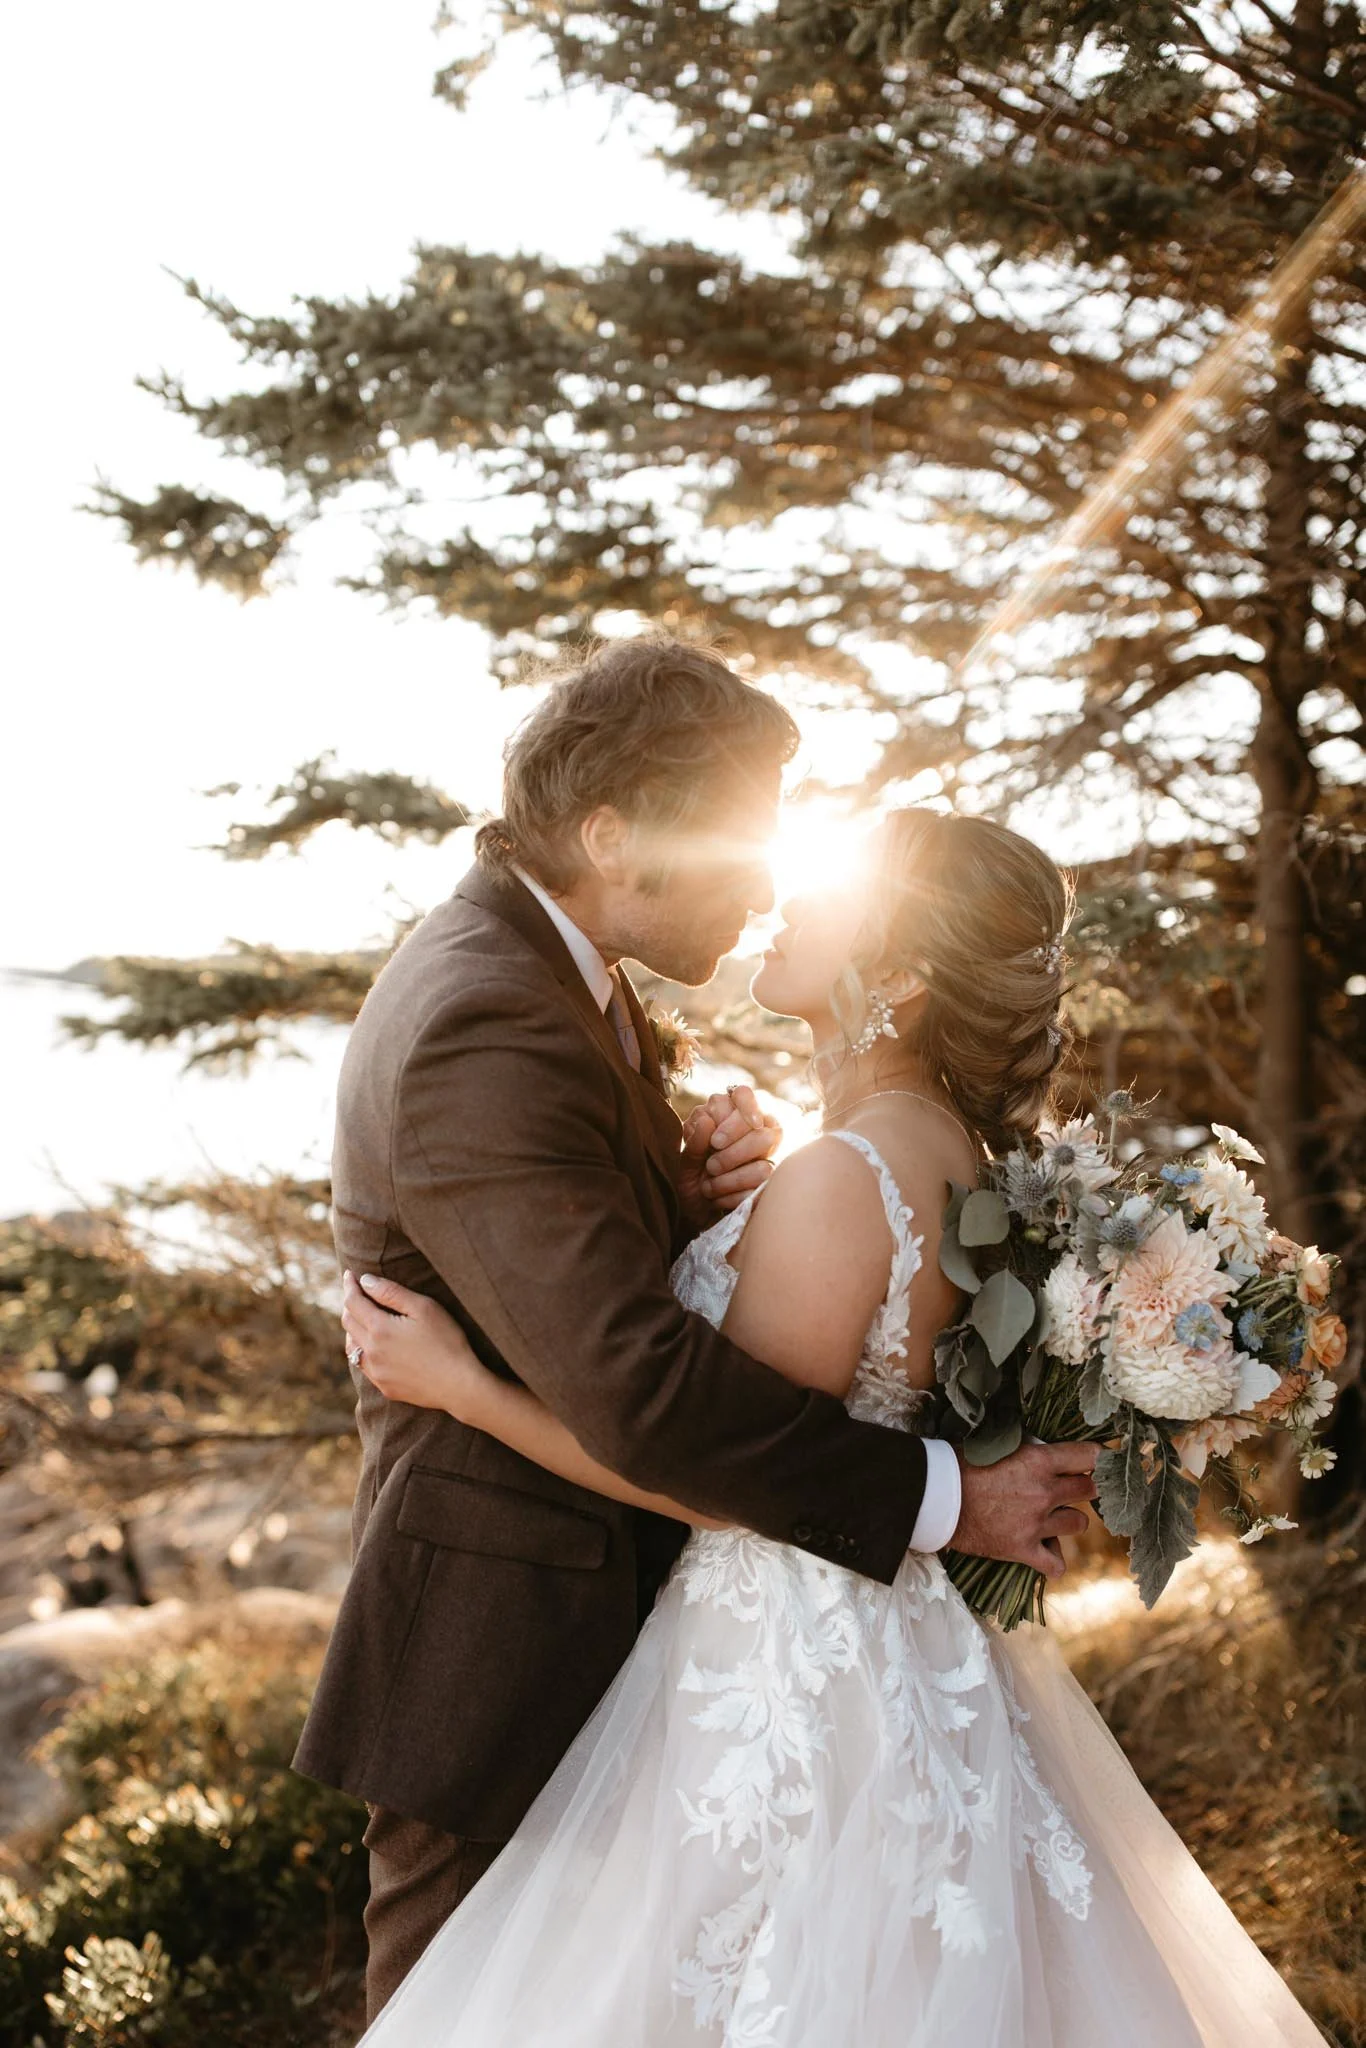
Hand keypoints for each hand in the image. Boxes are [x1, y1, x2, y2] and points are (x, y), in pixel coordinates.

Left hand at [341, 1271, 490, 1421]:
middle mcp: (371, 1352)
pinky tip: (372, 1346)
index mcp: (379, 1329)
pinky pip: (362, 1365)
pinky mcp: (384, 1386)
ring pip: (350, 1345)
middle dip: (350, 1304)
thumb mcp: (423, 1308)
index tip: (350, 1275)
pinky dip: (361, 1349)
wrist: (459, 1385)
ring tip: (362, 1317)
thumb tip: (365, 1280)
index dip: (350, 1285)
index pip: (353, 1302)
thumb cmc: (447, 1341)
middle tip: (357, 1293)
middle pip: (348, 1322)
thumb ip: (391, 1292)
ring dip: (352, 1328)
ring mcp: (376, 1372)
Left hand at [677, 1085, 781, 1222]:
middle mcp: (754, 1128)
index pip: (744, 1094)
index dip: (737, 1112)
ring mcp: (765, 1154)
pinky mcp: (768, 1181)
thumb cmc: (689, 1175)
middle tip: (711, 1165)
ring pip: (764, 1163)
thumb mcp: (683, 1159)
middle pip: (762, 1131)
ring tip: (708, 1184)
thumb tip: (707, 1121)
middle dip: (733, 1153)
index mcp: (728, 1113)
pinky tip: (717, 1198)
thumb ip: (694, 1140)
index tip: (717, 1140)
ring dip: (731, 1178)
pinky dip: (733, 1195)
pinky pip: (761, 1187)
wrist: (692, 1207)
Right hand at [949, 1441, 1096, 1580]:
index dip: (1096, 1456)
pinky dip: (1053, 1560)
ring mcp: (1035, 1524)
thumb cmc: (959, 1465)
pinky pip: (1056, 1564)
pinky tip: (1045, 1551)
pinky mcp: (1022, 1550)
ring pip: (1079, 1524)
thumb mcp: (996, 1446)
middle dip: (1084, 1486)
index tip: (1099, 1458)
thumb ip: (1026, 1451)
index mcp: (1037, 1460)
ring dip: (1069, 1519)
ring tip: (1054, 1516)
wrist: (935, 1498)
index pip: (1087, 1455)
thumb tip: (1044, 1448)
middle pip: (1089, 1489)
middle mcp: (1043, 1492)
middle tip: (1073, 1486)